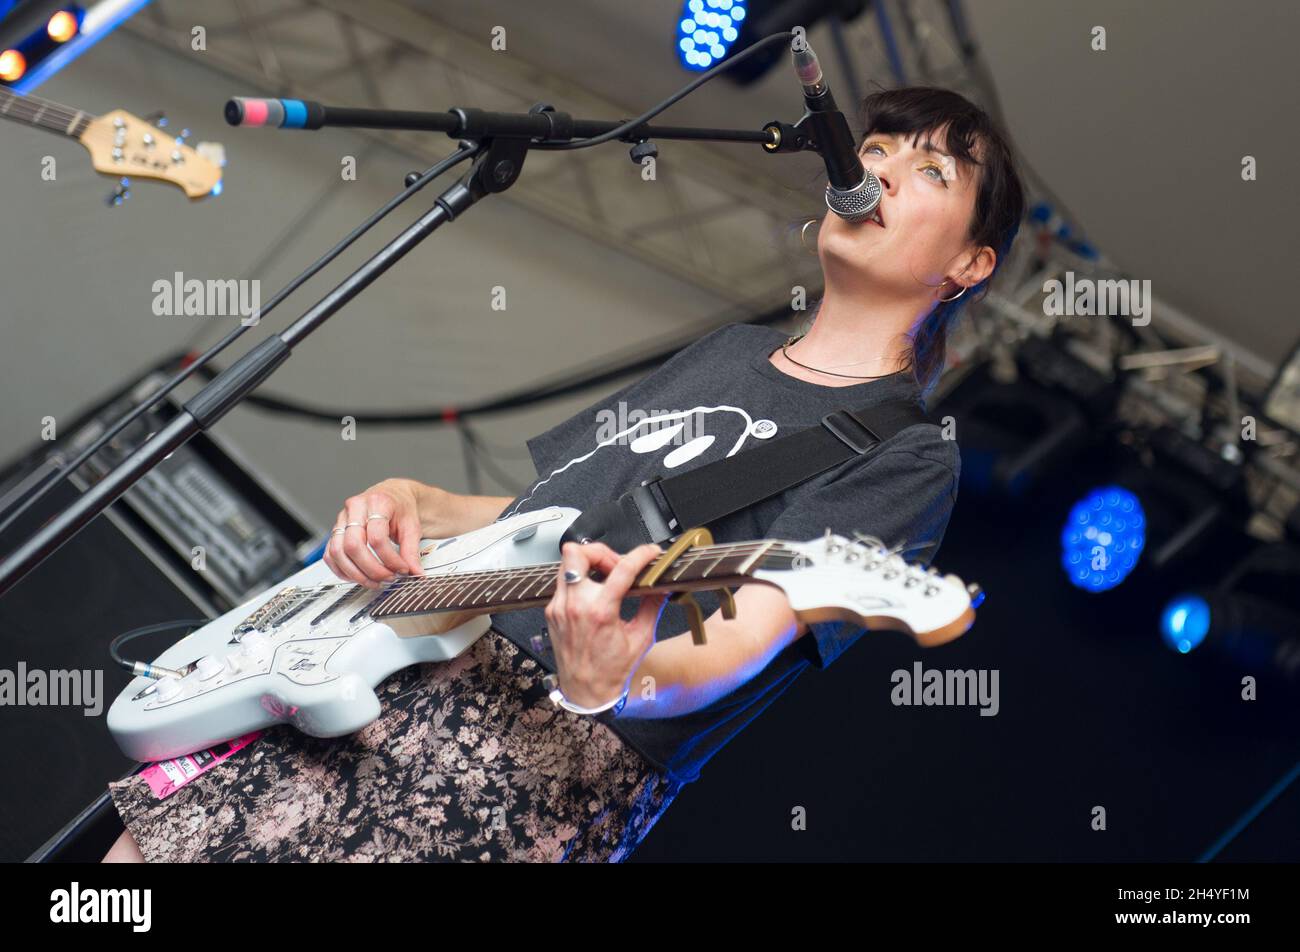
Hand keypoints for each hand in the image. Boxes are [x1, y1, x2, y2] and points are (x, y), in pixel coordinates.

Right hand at [323, 478, 424, 587]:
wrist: (392, 496)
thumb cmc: (400, 508)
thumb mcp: (412, 526)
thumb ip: (412, 551)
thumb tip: (415, 572)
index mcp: (377, 503)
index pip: (377, 537)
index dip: (390, 559)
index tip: (402, 570)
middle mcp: (355, 508)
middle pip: (353, 545)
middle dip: (371, 569)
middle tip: (387, 578)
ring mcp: (342, 519)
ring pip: (337, 552)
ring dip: (355, 573)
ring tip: (374, 582)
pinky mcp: (335, 531)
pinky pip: (330, 555)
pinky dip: (342, 570)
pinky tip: (358, 576)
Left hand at [545, 542, 668, 707]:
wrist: (586, 691)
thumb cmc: (612, 670)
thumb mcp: (641, 638)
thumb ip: (652, 606)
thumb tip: (661, 585)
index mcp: (600, 612)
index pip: (622, 568)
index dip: (641, 555)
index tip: (650, 553)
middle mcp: (575, 606)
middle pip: (578, 553)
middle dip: (601, 552)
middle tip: (616, 565)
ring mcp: (560, 607)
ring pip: (566, 563)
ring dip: (588, 563)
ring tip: (605, 577)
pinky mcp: (552, 611)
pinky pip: (563, 582)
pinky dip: (580, 580)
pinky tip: (594, 592)